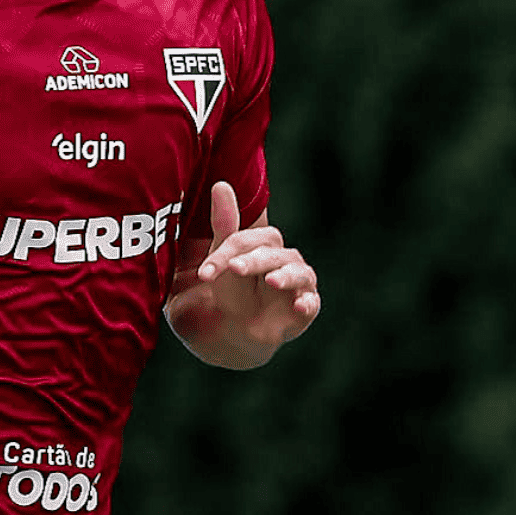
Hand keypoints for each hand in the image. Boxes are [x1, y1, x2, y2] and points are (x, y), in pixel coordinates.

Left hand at [194, 181, 319, 353]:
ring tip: (272, 281)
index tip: (204, 273)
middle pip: (271, 253)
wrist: (237, 330)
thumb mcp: (222, 261)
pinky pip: (311, 302)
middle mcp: (285, 258)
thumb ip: (224, 224)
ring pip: (297, 272)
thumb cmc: (232, 289)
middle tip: (234, 269)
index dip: (225, 253)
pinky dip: (307, 303)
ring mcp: (298, 282)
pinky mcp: (306, 306)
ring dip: (285, 275)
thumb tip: (221, 185)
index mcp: (264, 243)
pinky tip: (298, 305)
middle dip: (252, 261)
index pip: (246, 239)